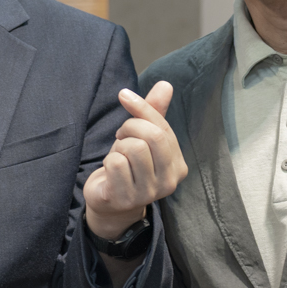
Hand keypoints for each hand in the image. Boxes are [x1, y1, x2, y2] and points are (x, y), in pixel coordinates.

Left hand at [84, 82, 187, 240]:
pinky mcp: (125, 199)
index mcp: (178, 166)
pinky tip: (110, 170)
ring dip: (118, 146)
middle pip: (152, 137)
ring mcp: (148, 194)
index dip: (142, 108)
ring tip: (118, 155)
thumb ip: (154, 113)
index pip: (163, 128)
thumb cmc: (129, 166)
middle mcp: (169, 182)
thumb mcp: (143, 138)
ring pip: (133, 148)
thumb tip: (165, 84)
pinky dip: (108, 160)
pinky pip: (115, 163)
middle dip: (130, 127)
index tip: (124, 95)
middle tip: (121, 135)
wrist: (109, 202)